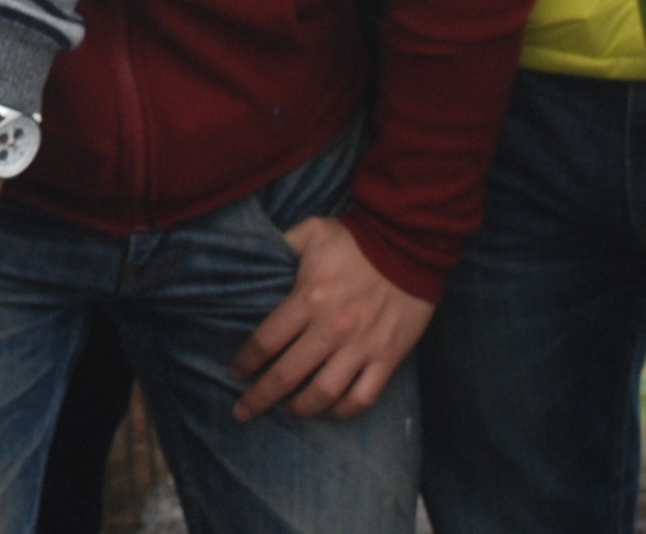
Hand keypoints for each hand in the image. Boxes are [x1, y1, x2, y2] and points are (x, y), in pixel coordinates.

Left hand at [231, 216, 432, 421]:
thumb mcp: (310, 232)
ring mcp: (362, 347)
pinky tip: (329, 410)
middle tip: (244, 412)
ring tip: (287, 411)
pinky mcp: (388, 358)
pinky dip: (343, 411)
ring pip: (324, 393)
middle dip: (261, 397)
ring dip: (301, 408)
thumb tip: (253, 255)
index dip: (246, 362)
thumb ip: (280, 246)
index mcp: (308, 299)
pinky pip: (363, 396)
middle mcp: (332, 329)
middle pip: (287, 375)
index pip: (266, 342)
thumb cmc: (355, 239)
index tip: (235, 374)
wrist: (409, 245)